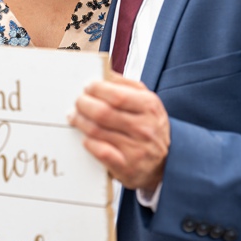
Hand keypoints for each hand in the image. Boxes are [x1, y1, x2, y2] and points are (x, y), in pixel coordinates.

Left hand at [69, 74, 169, 189]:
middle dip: (83, 105)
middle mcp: (144, 128)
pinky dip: (88, 143)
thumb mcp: (146, 102)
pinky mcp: (126, 167)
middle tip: (76, 102)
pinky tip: (85, 137)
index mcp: (149, 107)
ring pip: (97, 131)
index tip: (86, 86)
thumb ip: (126, 86)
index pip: (117, 95)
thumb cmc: (149, 126)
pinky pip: (100, 152)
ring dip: (80, 122)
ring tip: (73, 117)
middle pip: (103, 113)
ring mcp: (136, 149)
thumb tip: (104, 73)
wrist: (166, 161)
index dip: (97, 89)